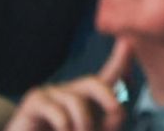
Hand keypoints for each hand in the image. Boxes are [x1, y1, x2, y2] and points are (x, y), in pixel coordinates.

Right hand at [5, 38, 132, 130]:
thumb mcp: (89, 129)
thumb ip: (107, 121)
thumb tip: (117, 109)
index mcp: (85, 99)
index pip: (107, 76)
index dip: (121, 59)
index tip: (130, 41)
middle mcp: (68, 91)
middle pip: (94, 82)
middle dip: (109, 97)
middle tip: (117, 112)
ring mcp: (50, 93)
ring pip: (77, 101)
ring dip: (83, 125)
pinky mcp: (33, 101)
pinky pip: (59, 112)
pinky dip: (65, 128)